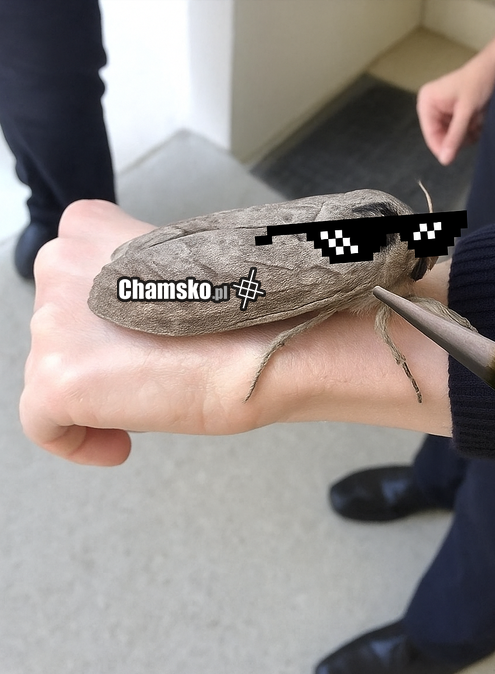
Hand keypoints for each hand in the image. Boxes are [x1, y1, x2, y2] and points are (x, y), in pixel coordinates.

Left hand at [20, 201, 451, 465]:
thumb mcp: (177, 269)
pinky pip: (43, 424)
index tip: (129, 341)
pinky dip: (77, 441)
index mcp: (86, 229)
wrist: (272, 339)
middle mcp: (58, 265)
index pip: (65, 278)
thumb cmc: (247, 308)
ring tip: (155, 394)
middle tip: (153, 368)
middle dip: (98, 353)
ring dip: (96, 391)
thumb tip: (124, 318)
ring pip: (51, 372)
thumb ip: (133, 276)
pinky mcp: (58, 378)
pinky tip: (119, 445)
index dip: (96, 317)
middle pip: (57, 327)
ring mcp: (53, 321)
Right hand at [417, 19, 494, 164]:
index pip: (430, 134)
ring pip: (452, 136)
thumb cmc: (479, 81)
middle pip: (440, 136)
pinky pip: (460, 132)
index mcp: (427, 102)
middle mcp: (431, 107)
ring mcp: (444, 111)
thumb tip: (444, 161)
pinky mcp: (456, 114)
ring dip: (466, 134)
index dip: (442, 147)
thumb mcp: (466, 111)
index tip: (455, 157)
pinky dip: (471, 131)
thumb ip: (454, 136)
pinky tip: (479, 121)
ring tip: (478, 122)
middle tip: (473, 131)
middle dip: (457, 138)